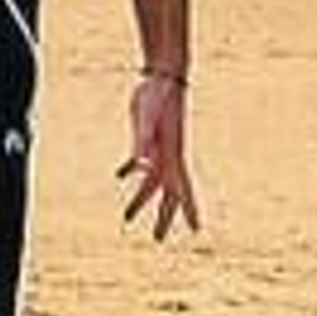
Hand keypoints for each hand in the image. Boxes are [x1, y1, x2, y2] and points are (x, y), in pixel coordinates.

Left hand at [117, 73, 199, 240]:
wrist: (162, 76)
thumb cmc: (157, 95)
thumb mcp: (147, 118)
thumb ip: (142, 142)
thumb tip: (139, 166)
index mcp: (173, 156)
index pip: (182, 190)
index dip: (189, 210)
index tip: (196, 231)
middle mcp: (168, 157)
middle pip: (167, 194)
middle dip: (163, 218)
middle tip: (158, 239)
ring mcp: (158, 149)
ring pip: (150, 182)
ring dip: (139, 200)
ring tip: (127, 217)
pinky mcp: (146, 140)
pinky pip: (138, 162)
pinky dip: (130, 171)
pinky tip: (120, 175)